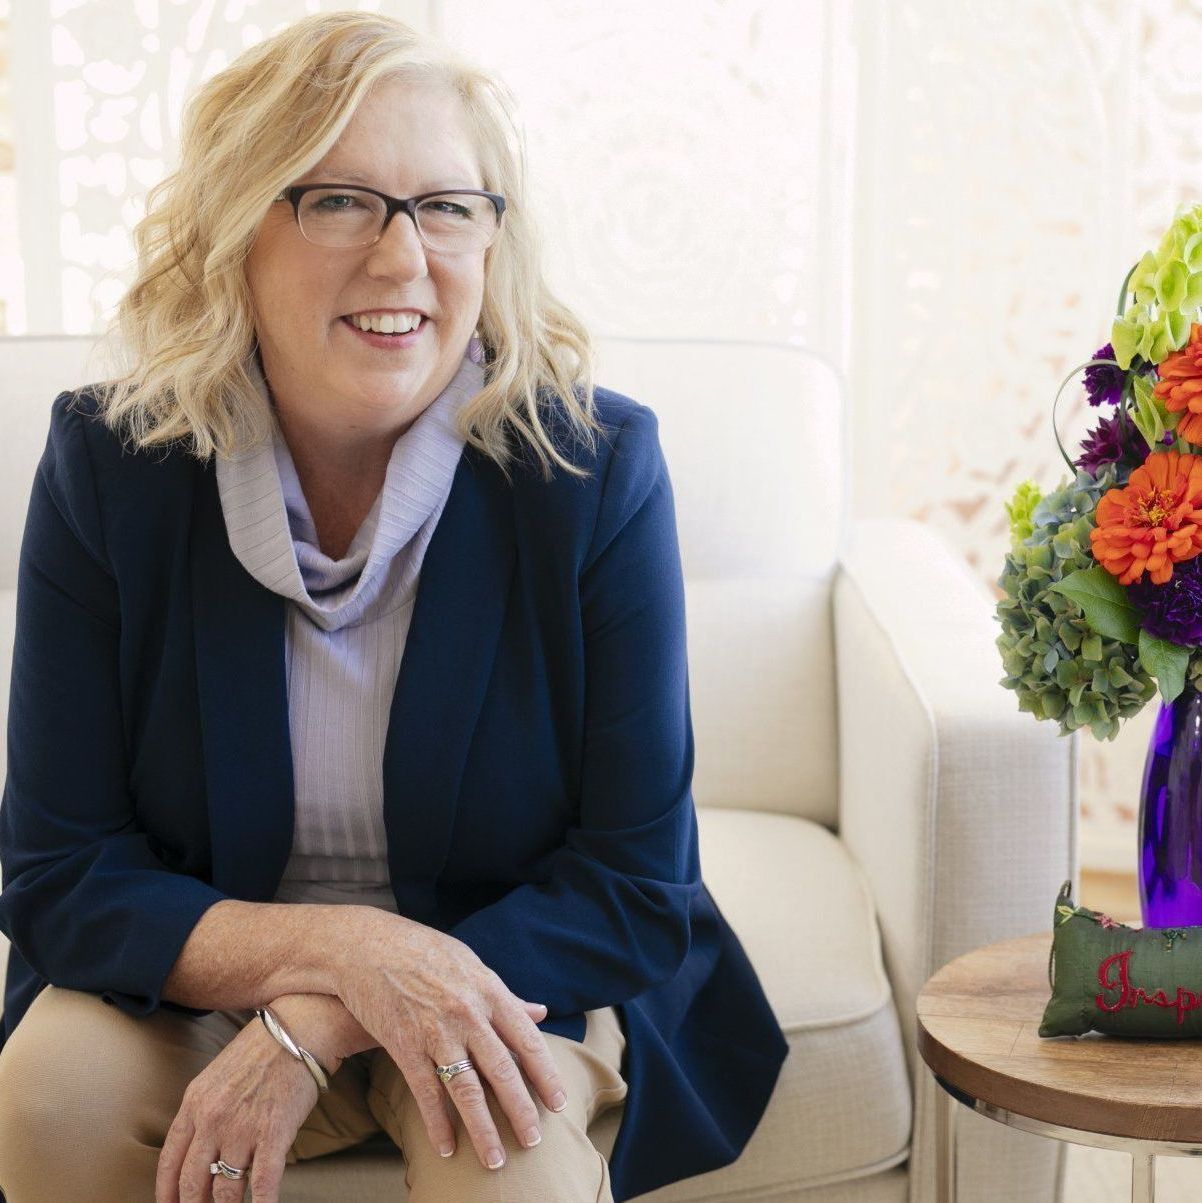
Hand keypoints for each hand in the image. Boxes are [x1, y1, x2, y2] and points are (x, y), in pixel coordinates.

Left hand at [155, 1006, 323, 1202]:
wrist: (300, 1028)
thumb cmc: (262, 1048)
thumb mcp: (217, 1074)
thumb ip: (203, 1109)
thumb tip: (200, 1146)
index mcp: (194, 1102)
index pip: (169, 1161)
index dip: (167, 1192)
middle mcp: (212, 1119)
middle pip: (192, 1182)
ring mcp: (242, 1128)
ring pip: (224, 1190)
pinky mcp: (274, 1133)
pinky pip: (262, 1183)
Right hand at [335, 908, 566, 1171]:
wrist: (365, 945)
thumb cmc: (421, 950)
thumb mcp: (470, 964)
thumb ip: (504, 995)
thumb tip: (539, 1012)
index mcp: (489, 990)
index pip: (527, 1040)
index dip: (546, 1075)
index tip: (559, 1103)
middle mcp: (468, 1013)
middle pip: (503, 1071)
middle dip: (521, 1111)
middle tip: (534, 1140)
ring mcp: (436, 1031)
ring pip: (468, 1090)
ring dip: (484, 1129)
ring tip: (496, 1160)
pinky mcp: (405, 1046)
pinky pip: (426, 1093)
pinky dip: (437, 1124)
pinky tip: (447, 1147)